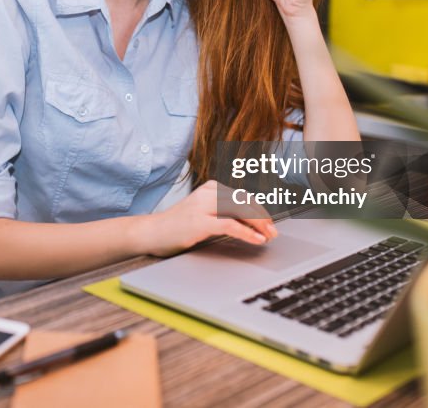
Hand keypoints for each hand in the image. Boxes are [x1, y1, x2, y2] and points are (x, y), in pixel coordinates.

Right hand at [138, 180, 277, 257]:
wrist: (153, 233)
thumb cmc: (179, 225)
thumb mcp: (204, 212)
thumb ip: (224, 212)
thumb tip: (253, 222)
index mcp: (212, 187)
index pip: (244, 196)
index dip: (261, 210)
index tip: (271, 223)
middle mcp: (209, 192)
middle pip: (245, 202)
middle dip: (263, 218)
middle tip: (274, 232)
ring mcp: (203, 205)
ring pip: (241, 211)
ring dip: (259, 225)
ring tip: (268, 236)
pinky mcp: (200, 221)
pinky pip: (230, 225)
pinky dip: (247, 233)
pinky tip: (256, 240)